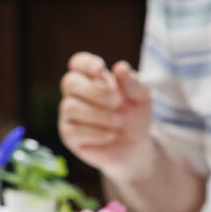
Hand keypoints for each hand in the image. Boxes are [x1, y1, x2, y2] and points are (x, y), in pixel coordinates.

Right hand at [58, 52, 155, 179]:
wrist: (136, 147)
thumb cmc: (135, 117)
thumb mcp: (141, 98)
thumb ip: (132, 82)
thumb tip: (119, 67)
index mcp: (92, 79)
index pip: (78, 63)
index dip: (85, 64)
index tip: (100, 70)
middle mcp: (76, 94)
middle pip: (69, 82)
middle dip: (94, 91)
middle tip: (117, 102)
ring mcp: (70, 115)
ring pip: (70, 107)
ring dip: (98, 115)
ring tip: (118, 122)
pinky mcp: (69, 136)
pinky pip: (74, 131)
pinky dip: (96, 133)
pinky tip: (111, 135)